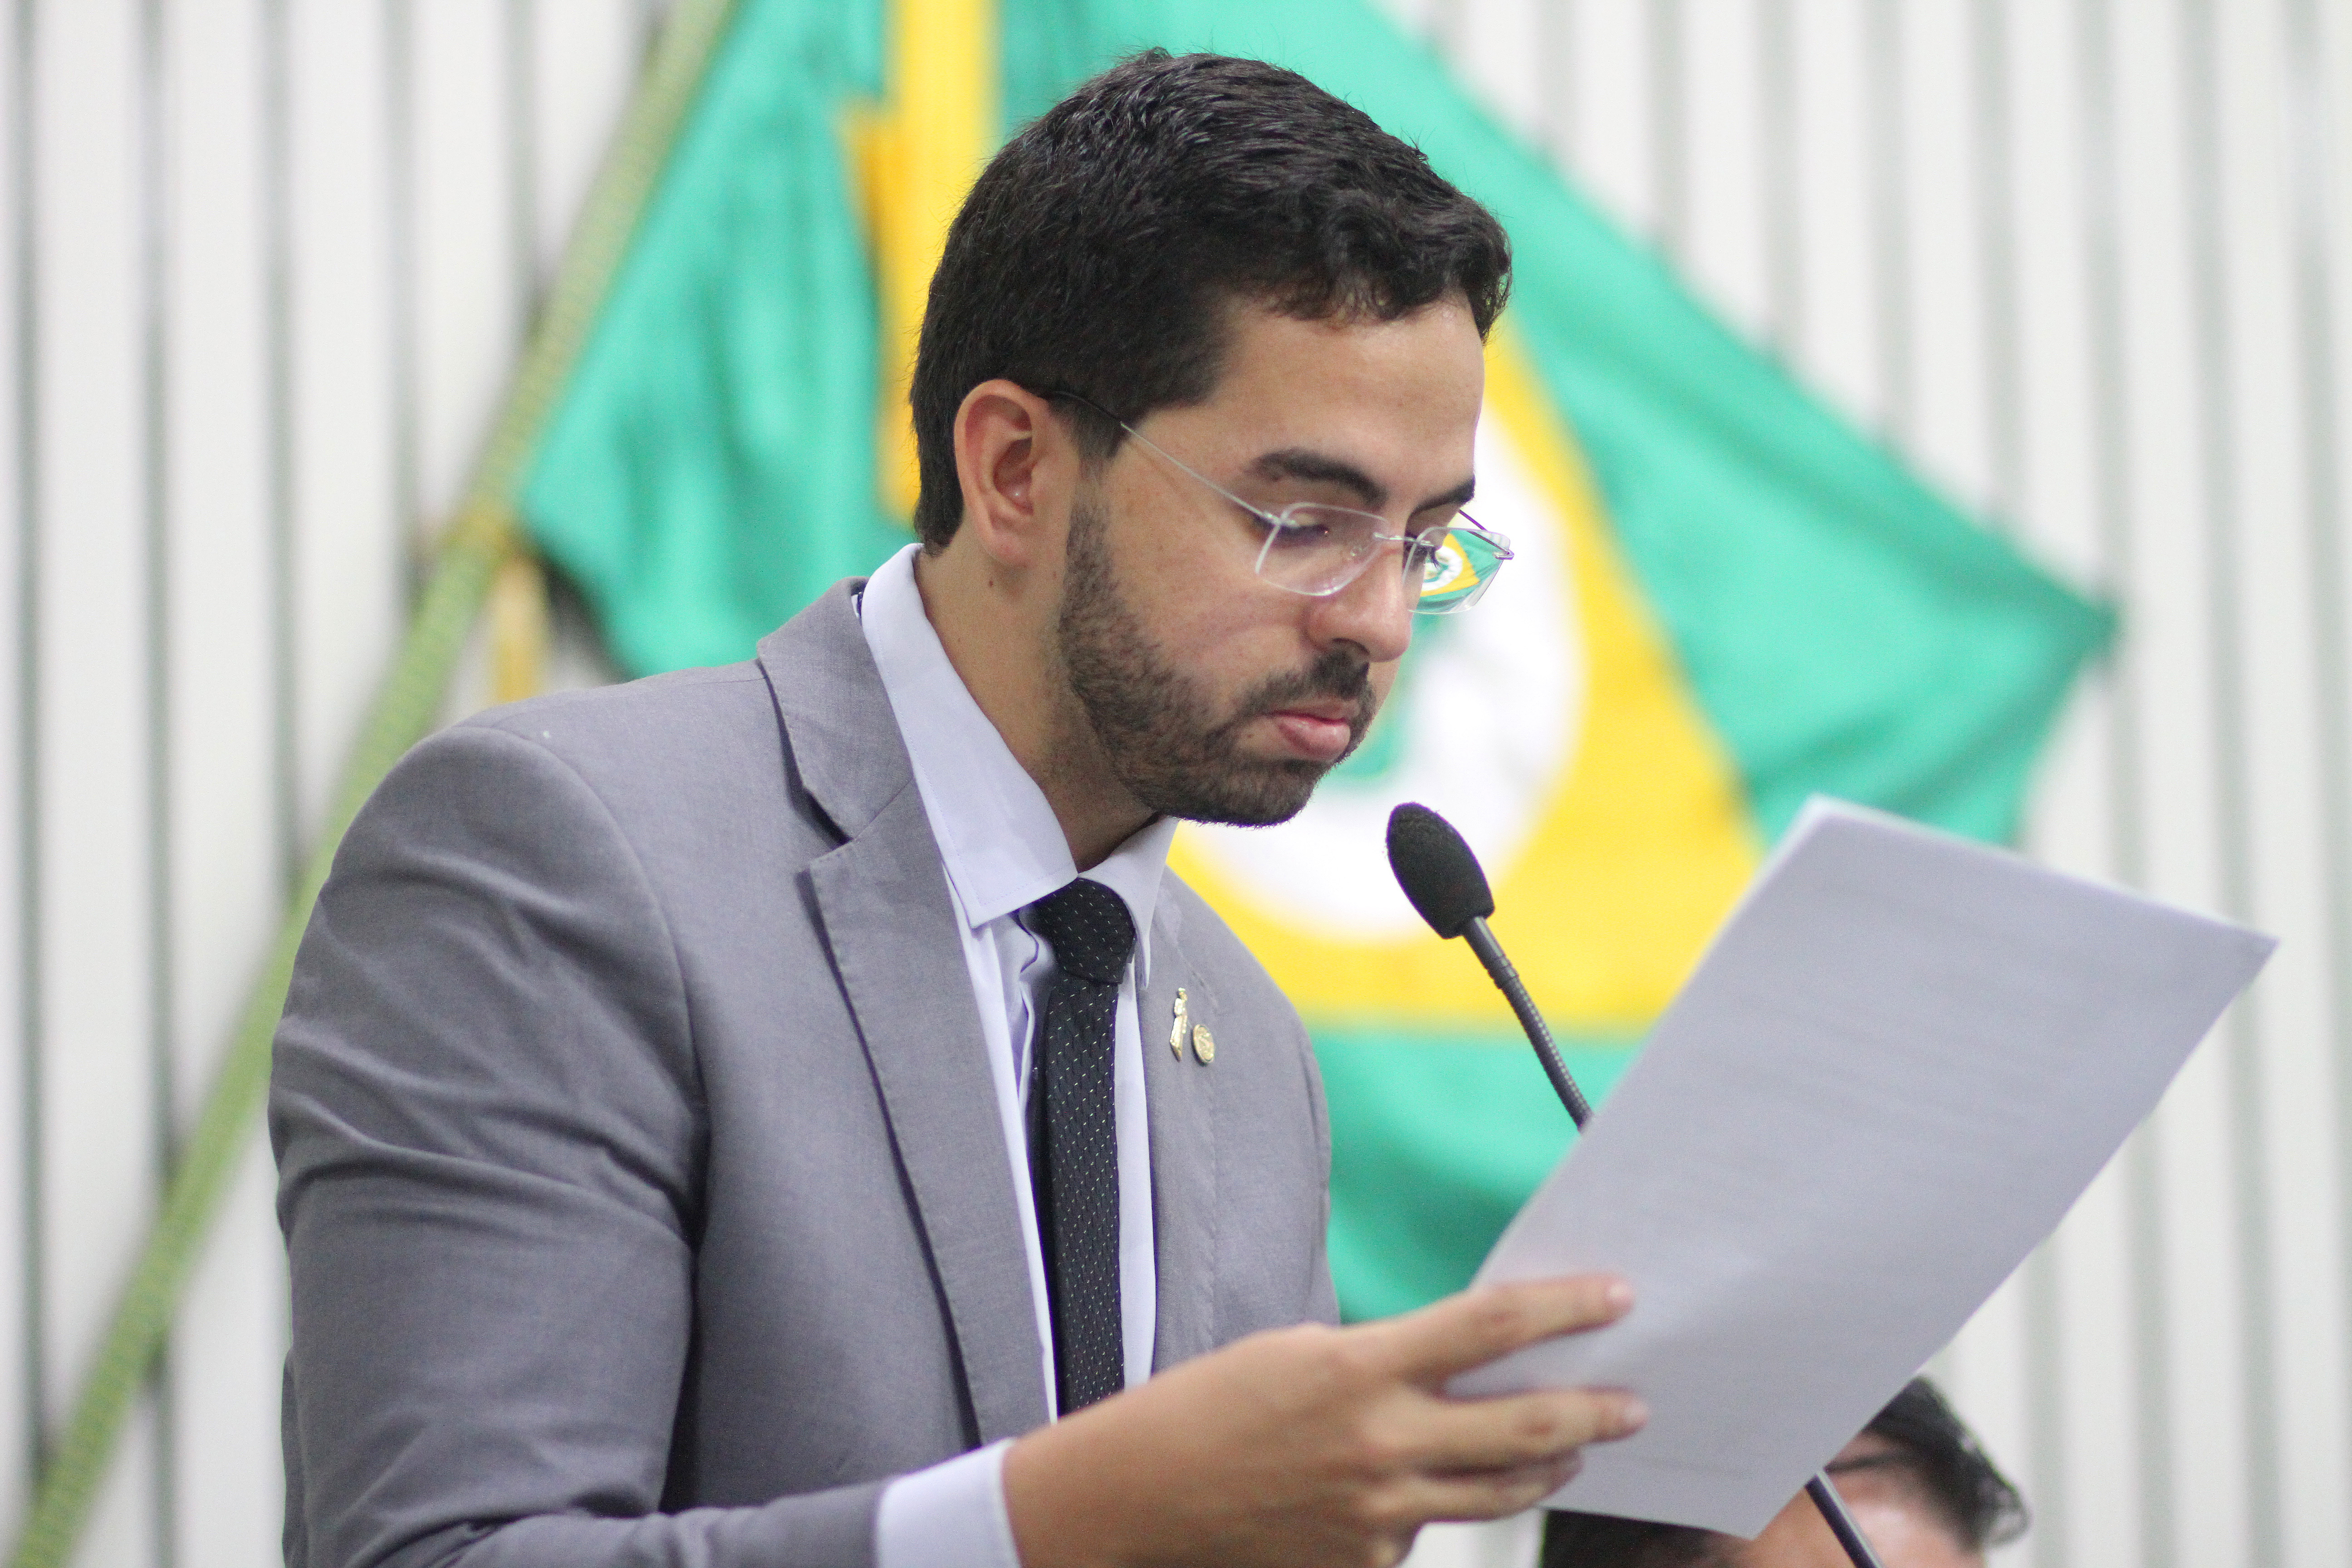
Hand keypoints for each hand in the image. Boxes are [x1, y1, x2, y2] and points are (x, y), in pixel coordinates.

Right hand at [1002, 1275, 1644, 1567]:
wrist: (1149, 1493)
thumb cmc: (1220, 1405)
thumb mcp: (1308, 1352)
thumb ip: (1391, 1359)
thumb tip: (1471, 1361)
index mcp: (1362, 1367)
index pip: (1491, 1325)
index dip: (1563, 1307)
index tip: (1616, 1296)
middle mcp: (1381, 1443)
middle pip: (1523, 1426)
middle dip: (1592, 1412)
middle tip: (1634, 1403)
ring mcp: (1379, 1512)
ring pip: (1500, 1493)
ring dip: (1549, 1468)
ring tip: (1574, 1449)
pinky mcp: (1368, 1562)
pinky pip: (1430, 1531)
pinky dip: (1442, 1505)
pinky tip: (1432, 1489)